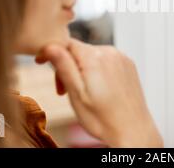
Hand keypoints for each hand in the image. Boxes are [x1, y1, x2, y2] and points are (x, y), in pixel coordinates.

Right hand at [35, 38, 162, 147]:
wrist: (133, 130)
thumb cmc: (103, 118)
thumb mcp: (76, 94)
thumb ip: (63, 66)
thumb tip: (50, 46)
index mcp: (94, 57)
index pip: (66, 42)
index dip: (51, 51)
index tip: (41, 62)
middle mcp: (110, 52)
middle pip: (79, 50)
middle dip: (67, 66)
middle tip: (63, 91)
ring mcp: (121, 57)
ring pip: (92, 55)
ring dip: (82, 69)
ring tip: (83, 93)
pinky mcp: (128, 64)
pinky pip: (106, 60)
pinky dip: (97, 71)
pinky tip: (99, 89)